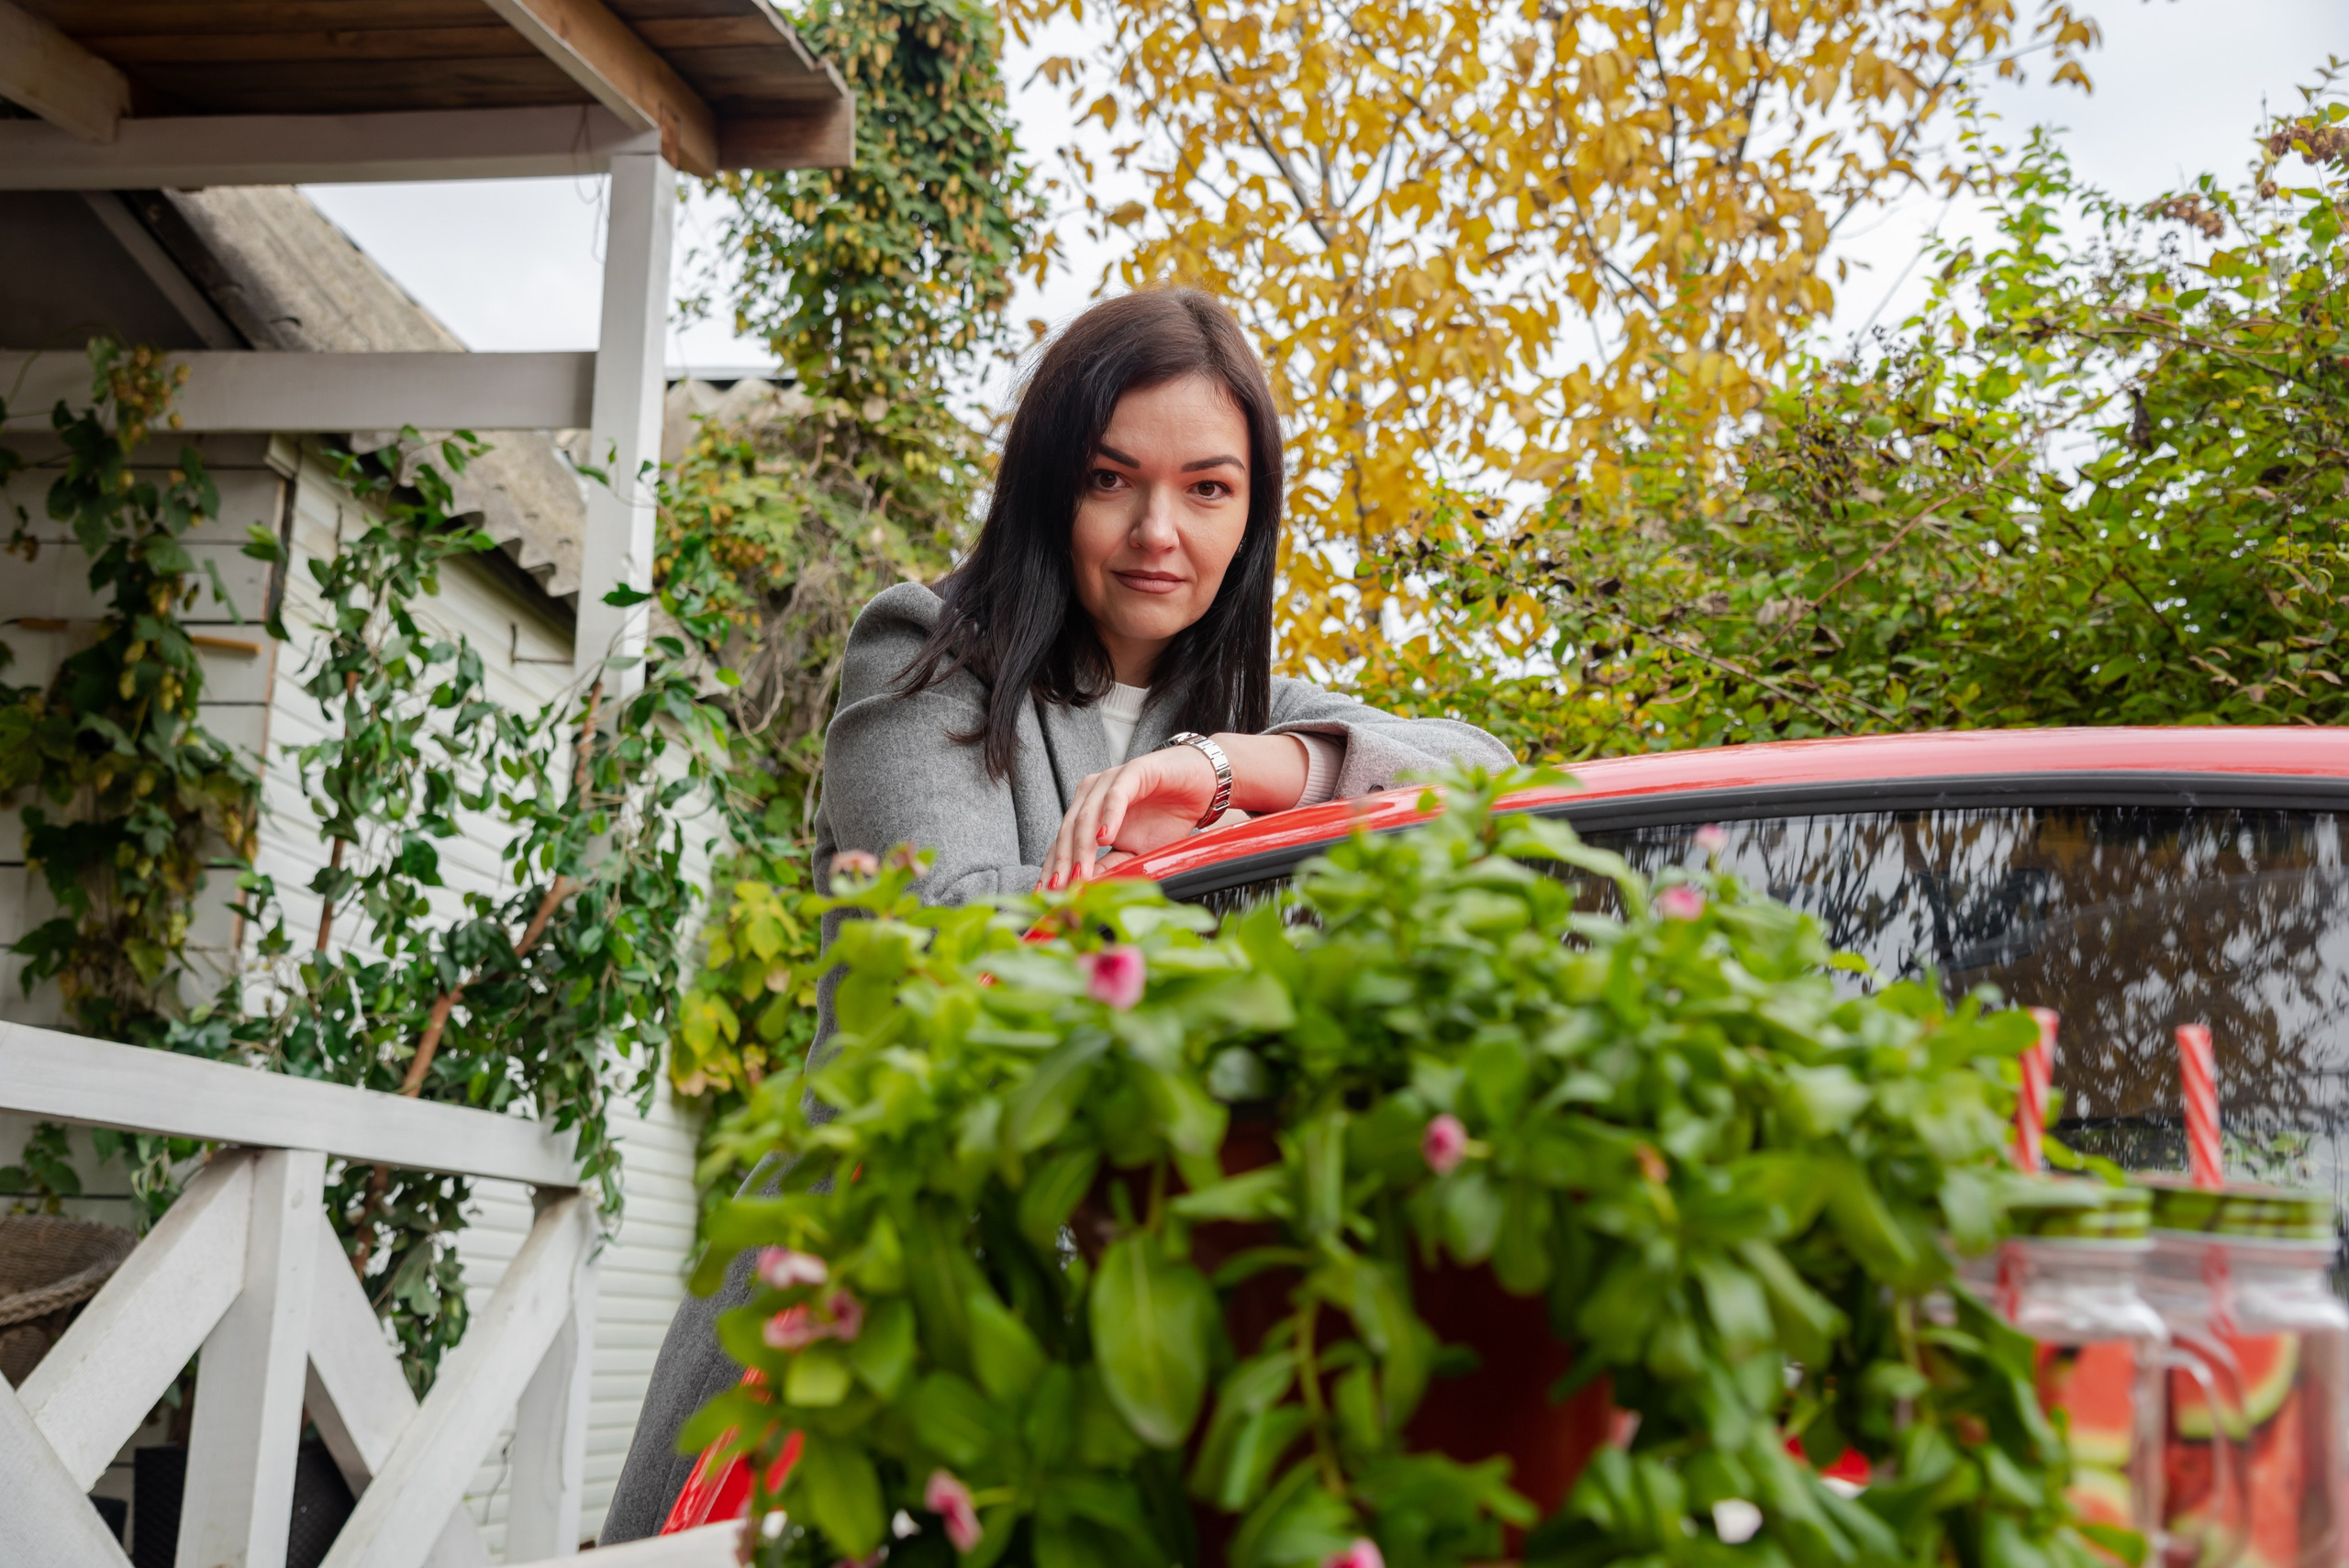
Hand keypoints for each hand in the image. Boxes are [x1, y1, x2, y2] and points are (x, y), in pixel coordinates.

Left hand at [1042, 746, 1218, 889]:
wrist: (1201, 786)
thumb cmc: (1168, 818)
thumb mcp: (1136, 853)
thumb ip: (1110, 866)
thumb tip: (1086, 885)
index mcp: (1088, 813)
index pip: (1062, 844)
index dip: (1053, 869)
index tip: (1048, 895)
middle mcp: (1092, 795)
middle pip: (1068, 831)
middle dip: (1063, 864)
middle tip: (1061, 889)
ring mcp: (1110, 781)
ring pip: (1086, 815)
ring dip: (1081, 847)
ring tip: (1080, 873)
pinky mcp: (1132, 772)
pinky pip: (1116, 796)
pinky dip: (1109, 817)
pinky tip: (1105, 836)